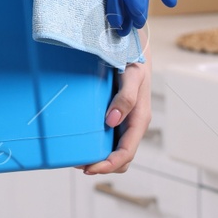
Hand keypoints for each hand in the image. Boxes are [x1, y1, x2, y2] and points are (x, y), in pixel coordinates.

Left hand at [77, 53, 151, 175]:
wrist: (134, 50)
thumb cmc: (134, 61)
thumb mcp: (132, 75)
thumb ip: (125, 97)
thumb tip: (111, 121)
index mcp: (139, 119)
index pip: (126, 153)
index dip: (109, 165)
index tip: (90, 168)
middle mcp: (133, 125)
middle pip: (122, 158)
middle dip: (103, 166)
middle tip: (80, 165)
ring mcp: (126, 122)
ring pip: (116, 151)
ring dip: (101, 159)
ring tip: (79, 159)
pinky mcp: (118, 117)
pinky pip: (111, 139)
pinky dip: (99, 146)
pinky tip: (83, 142)